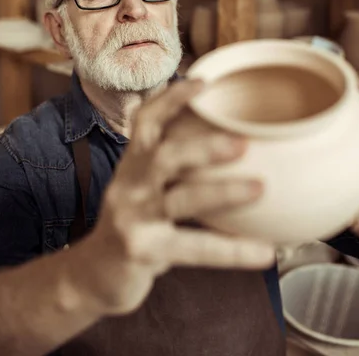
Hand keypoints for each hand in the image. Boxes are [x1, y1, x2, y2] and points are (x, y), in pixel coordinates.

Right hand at [80, 79, 274, 315]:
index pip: (147, 121)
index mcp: (133, 164)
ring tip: (260, 188)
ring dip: (222, 192)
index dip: (172, 99)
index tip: (204, 82)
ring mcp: (133, 217)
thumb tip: (227, 144)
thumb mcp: (144, 189)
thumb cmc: (134, 224)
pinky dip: (232, 251)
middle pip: (163, 156)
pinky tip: (264, 252)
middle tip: (244, 143)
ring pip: (180, 199)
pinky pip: (194, 248)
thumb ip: (173, 169)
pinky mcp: (143, 251)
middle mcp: (129, 185)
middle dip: (203, 147)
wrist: (94, 276)